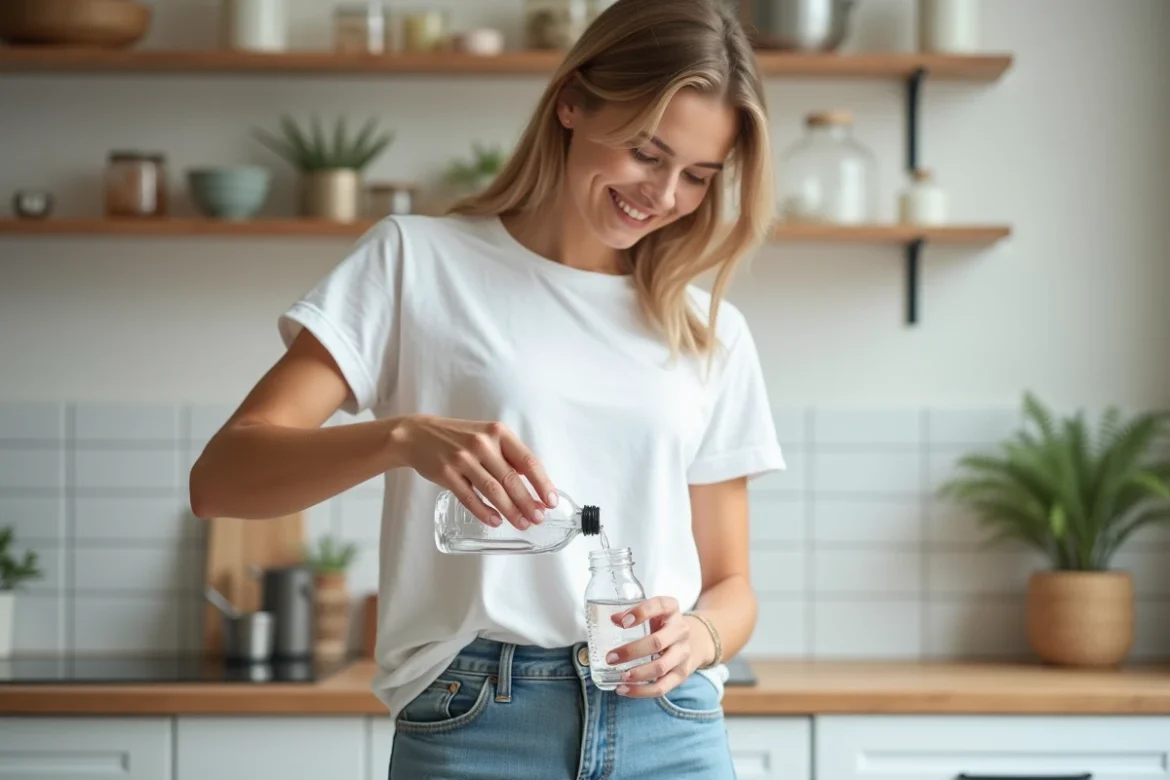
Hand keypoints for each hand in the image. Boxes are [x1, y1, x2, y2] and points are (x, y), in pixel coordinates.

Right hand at [397, 414, 556, 530]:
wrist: (417, 435)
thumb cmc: (458, 437)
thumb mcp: (486, 435)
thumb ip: (508, 455)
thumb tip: (533, 483)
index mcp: (498, 433)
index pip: (527, 460)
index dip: (542, 483)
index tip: (551, 501)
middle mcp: (482, 443)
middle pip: (511, 479)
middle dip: (528, 502)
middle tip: (538, 518)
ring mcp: (463, 458)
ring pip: (493, 490)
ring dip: (510, 510)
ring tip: (522, 523)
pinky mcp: (446, 473)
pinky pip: (469, 497)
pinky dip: (484, 512)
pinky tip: (495, 521)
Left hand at [603, 596, 714, 697]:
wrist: (694, 639)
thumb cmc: (663, 624)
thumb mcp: (652, 612)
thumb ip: (633, 613)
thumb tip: (614, 619)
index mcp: (672, 609)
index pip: (659, 606)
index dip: (640, 613)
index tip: (621, 622)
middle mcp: (681, 630)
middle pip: (657, 642)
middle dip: (631, 651)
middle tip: (610, 658)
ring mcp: (683, 654)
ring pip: (661, 667)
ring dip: (637, 674)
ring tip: (620, 676)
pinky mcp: (681, 674)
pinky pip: (662, 687)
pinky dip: (642, 691)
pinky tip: (624, 690)